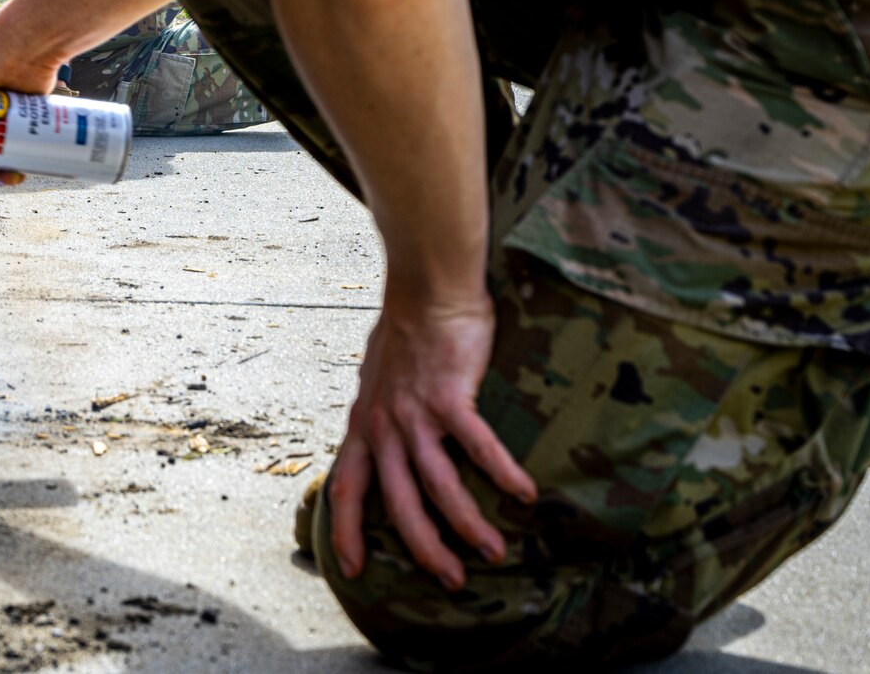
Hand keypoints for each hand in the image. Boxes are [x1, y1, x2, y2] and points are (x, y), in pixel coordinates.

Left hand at [327, 291, 535, 589]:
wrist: (426, 288)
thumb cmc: (407, 330)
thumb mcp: (377, 379)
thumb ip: (382, 412)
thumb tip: (386, 432)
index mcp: (365, 424)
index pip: (347, 487)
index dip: (346, 530)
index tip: (352, 567)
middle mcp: (384, 426)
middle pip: (398, 503)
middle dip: (424, 548)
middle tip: (450, 580)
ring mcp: (414, 413)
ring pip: (438, 486)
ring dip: (467, 524)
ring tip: (493, 552)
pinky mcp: (449, 397)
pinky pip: (478, 446)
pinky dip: (501, 472)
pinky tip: (524, 494)